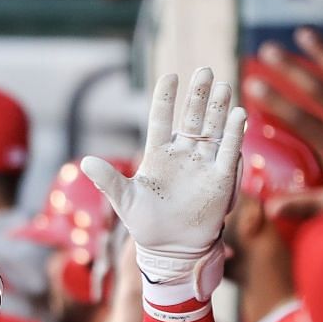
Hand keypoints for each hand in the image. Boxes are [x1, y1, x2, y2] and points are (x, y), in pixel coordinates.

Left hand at [83, 68, 244, 300]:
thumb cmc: (145, 225)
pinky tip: (238, 114)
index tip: (171, 76)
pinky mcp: (220, 179)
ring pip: (212, 129)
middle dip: (198, 96)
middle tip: (204, 71)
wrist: (170, 250)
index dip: (166, 98)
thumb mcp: (124, 200)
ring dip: (218, 108)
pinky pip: (228, 152)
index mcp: (157, 154)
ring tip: (222, 84)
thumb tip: (84, 161)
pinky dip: (234, 134)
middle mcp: (182, 154)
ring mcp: (202, 164)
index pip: (161, 119)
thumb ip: (108, 180)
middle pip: (191, 118)